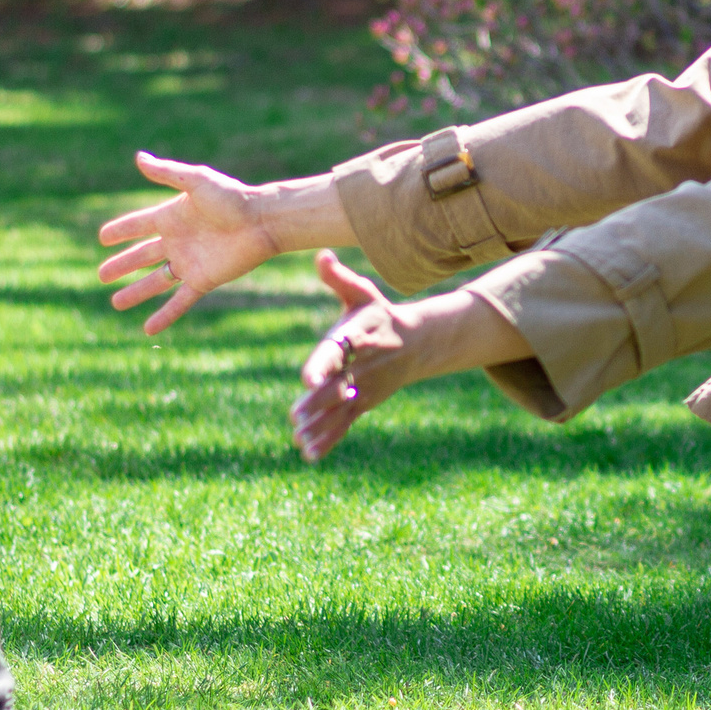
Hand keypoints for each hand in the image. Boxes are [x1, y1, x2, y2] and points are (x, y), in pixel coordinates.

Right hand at [96, 152, 282, 335]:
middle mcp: (178, 241)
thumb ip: (167, 173)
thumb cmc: (232, 197)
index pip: (138, 225)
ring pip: (156, 281)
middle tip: (102, 275)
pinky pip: (179, 301)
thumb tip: (139, 158)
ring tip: (115, 303)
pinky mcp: (203, 280)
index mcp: (172, 217)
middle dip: (122, 265)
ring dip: (136, 292)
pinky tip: (148, 329)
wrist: (262, 221)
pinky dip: (164, 315)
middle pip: (142, 256)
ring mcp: (189, 262)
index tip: (103, 237)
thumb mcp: (196, 181)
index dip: (121, 231)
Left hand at [290, 251, 530, 460]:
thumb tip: (321, 255)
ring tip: (298, 440)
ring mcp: (363, 388)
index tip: (307, 378)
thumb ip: (338, 278)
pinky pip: (344, 424)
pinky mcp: (362, 403)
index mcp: (358, 338)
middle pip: (336, 386)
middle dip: (317, 403)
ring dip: (319, 426)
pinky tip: (306, 454)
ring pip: (339, 411)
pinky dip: (327, 440)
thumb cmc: (378, 315)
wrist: (416, 344)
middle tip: (295, 416)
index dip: (322, 364)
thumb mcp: (362, 293)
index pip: (338, 351)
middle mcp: (362, 366)